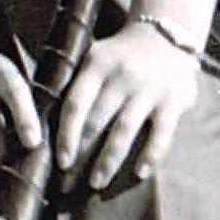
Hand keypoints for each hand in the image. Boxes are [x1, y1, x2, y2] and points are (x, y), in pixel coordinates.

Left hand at [52, 21, 202, 199]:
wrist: (166, 36)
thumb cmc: (120, 56)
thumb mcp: (95, 57)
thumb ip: (77, 84)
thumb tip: (44, 122)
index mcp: (96, 64)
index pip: (75, 104)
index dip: (65, 135)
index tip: (60, 161)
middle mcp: (121, 76)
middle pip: (96, 122)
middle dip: (81, 155)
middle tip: (70, 182)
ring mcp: (149, 89)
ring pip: (124, 131)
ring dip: (108, 160)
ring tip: (97, 182)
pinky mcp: (174, 101)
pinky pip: (160, 134)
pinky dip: (150, 156)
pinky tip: (139, 173)